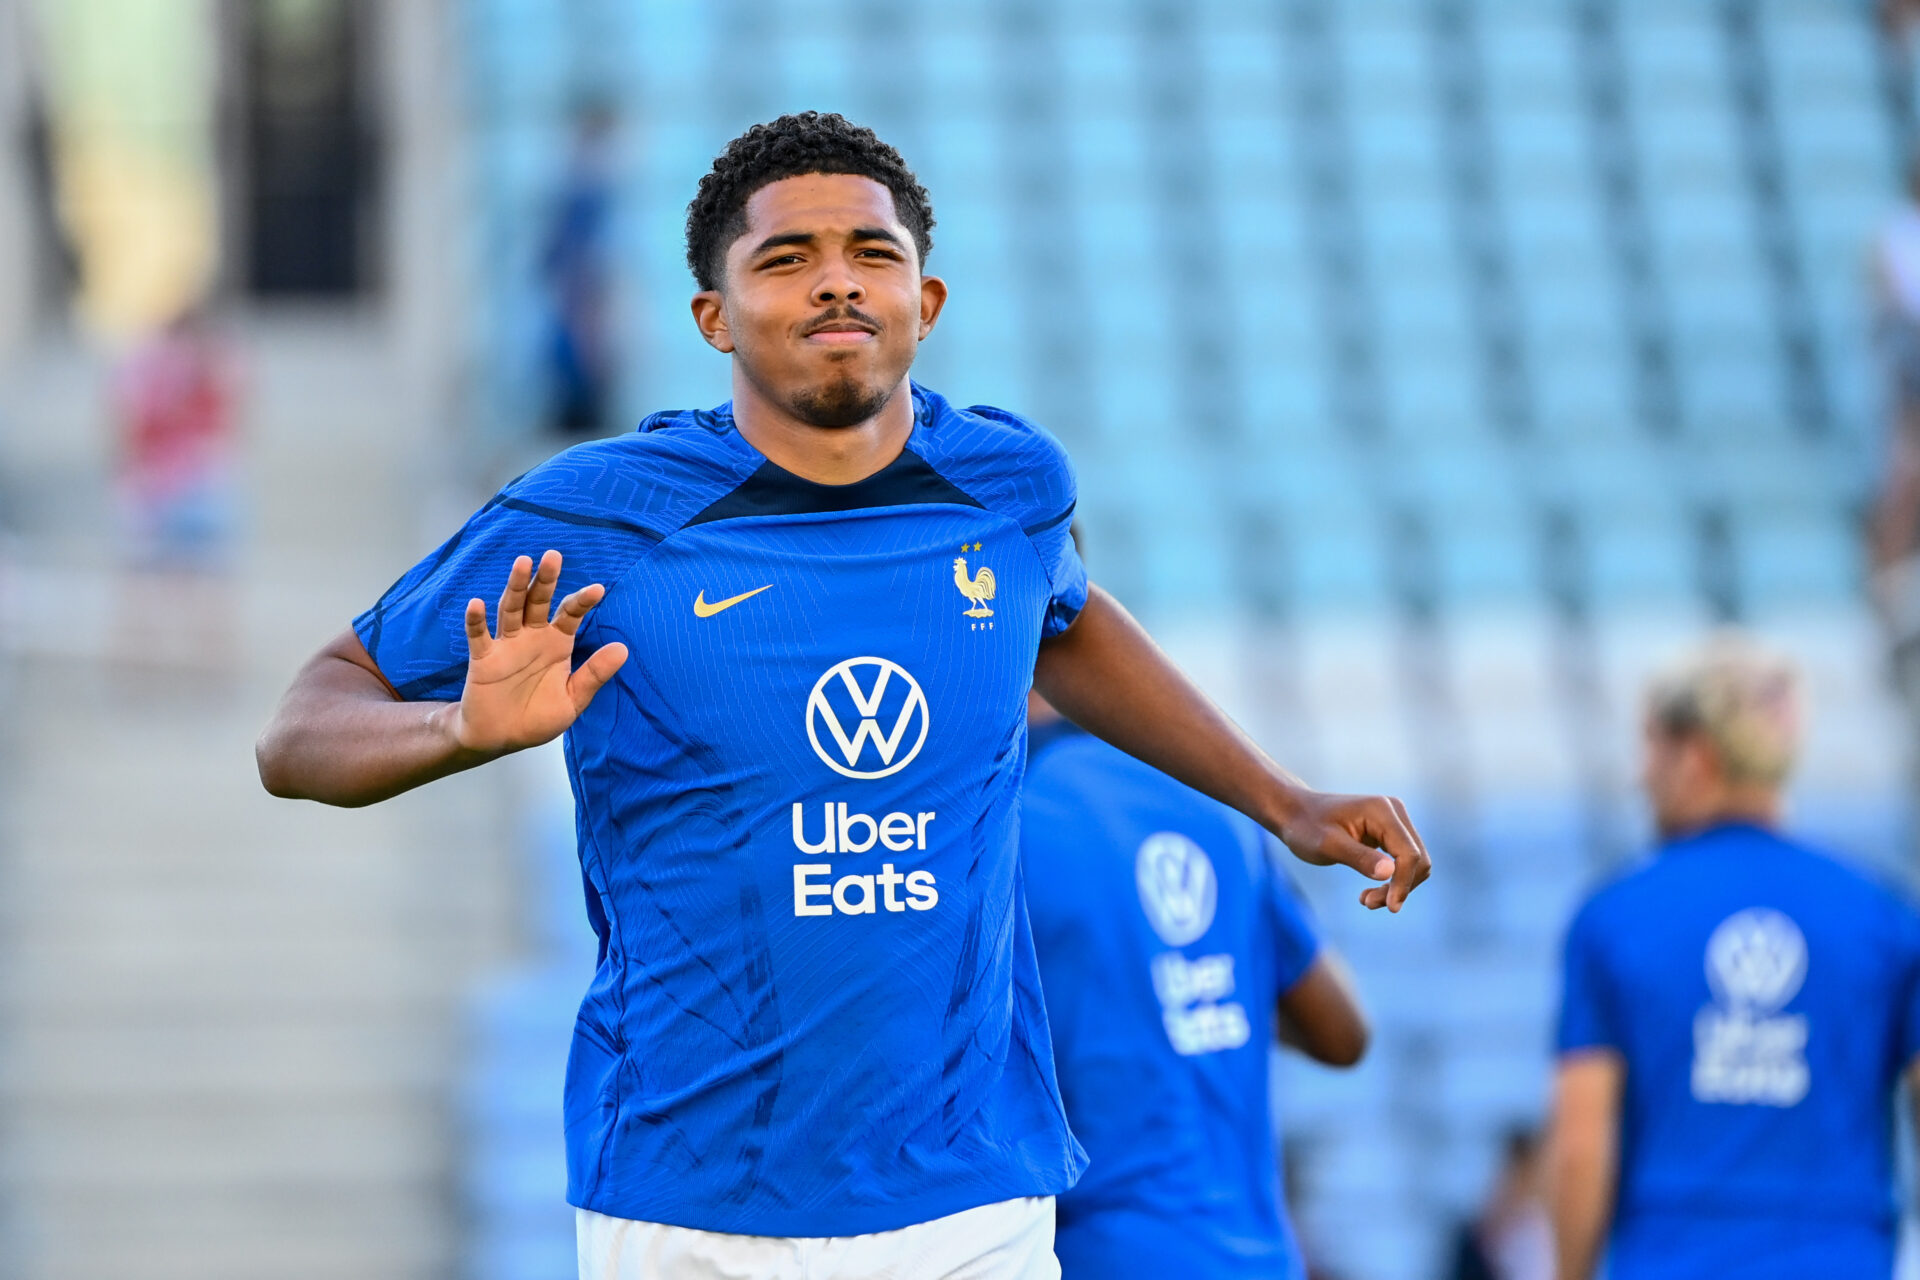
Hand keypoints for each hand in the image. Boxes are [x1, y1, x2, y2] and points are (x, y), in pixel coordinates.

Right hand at [447, 550, 628, 755]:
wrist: (501, 737)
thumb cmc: (537, 716)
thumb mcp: (573, 699)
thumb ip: (594, 675)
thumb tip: (624, 649)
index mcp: (557, 643)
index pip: (570, 614)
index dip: (582, 601)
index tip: (598, 589)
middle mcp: (532, 637)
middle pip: (538, 601)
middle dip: (546, 579)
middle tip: (554, 556)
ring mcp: (506, 645)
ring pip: (510, 609)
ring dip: (515, 586)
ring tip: (522, 563)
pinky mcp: (483, 659)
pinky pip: (479, 636)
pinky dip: (476, 621)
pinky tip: (476, 604)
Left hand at [1274, 789, 1430, 912]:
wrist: (1295, 814)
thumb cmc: (1306, 827)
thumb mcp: (1327, 845)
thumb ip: (1358, 857)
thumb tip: (1389, 871)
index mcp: (1382, 811)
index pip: (1409, 853)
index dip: (1403, 883)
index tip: (1389, 907)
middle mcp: (1395, 812)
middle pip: (1418, 860)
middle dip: (1399, 887)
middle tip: (1367, 903)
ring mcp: (1395, 821)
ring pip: (1414, 863)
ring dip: (1396, 887)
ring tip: (1366, 900)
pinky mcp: (1390, 833)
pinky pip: (1404, 862)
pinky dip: (1392, 881)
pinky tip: (1370, 893)